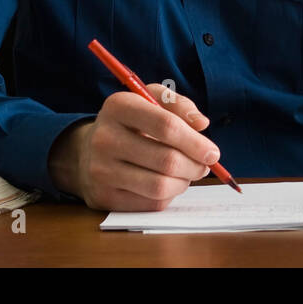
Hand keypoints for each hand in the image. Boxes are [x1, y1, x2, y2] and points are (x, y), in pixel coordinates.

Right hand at [48, 83, 218, 210]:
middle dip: (195, 166)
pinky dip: (168, 196)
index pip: (166, 126)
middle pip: (166, 160)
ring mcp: (100, 170)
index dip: (195, 142)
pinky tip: (168, 184)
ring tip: (187, 174)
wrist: (89, 149)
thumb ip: (179, 105)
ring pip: (159, 186)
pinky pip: (149, 203)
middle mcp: (104, 138)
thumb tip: (201, 124)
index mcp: (119, 106)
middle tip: (204, 166)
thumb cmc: (131, 122)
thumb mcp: (151, 99)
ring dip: (184, 183)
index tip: (213, 152)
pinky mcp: (102, 196)